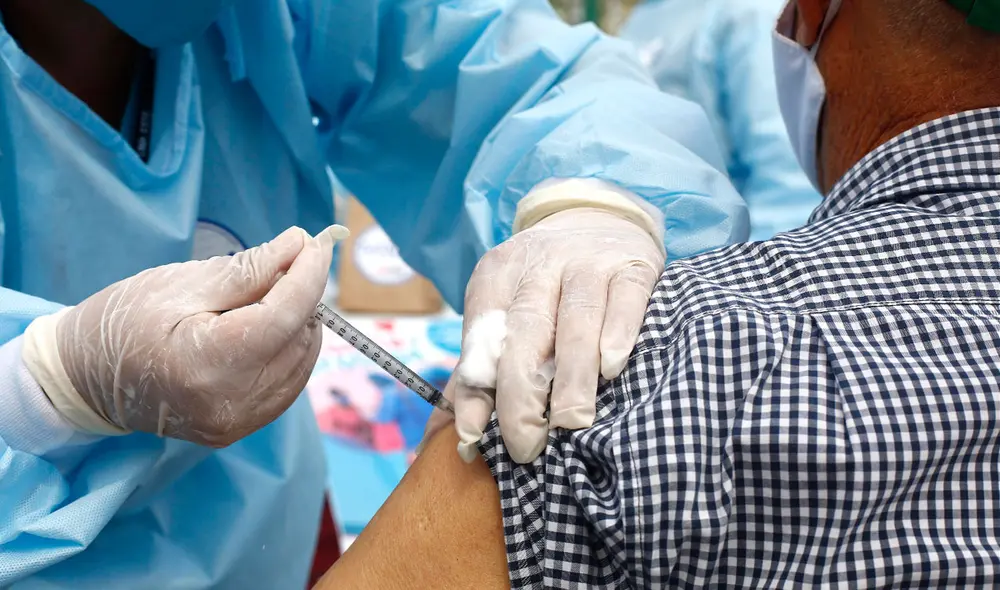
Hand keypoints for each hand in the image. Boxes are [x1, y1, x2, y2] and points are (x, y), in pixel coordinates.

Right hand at [23, 226, 344, 446]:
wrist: (85, 377)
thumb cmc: (125, 319)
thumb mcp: (181, 283)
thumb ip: (248, 269)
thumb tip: (300, 245)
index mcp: (207, 363)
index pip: (283, 316)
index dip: (308, 276)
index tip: (318, 244)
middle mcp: (229, 403)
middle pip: (297, 339)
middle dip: (302, 297)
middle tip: (284, 265)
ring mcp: (236, 422)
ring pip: (301, 362)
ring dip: (298, 324)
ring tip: (269, 297)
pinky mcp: (238, 428)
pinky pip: (287, 384)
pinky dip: (288, 351)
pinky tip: (268, 329)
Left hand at [424, 208, 664, 463]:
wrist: (599, 218)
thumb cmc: (546, 286)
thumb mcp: (505, 311)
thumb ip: (482, 371)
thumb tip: (464, 438)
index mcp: (497, 273)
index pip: (483, 332)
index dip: (478, 386)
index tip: (477, 435)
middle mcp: (540, 262)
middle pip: (526, 329)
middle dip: (523, 393)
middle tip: (527, 445)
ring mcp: (589, 260)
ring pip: (577, 318)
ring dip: (573, 376)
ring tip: (571, 423)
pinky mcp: (634, 265)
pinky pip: (626, 299)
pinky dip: (618, 334)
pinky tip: (612, 368)